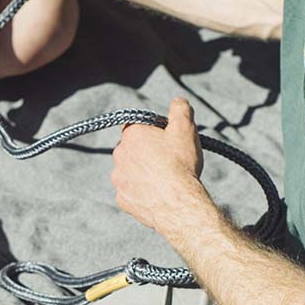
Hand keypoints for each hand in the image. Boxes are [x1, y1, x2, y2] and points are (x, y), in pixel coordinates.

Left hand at [111, 98, 210, 240]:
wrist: (177, 203)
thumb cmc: (180, 164)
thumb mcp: (186, 129)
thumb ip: (180, 109)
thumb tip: (177, 101)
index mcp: (132, 135)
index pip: (136, 126)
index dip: (151, 132)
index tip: (165, 141)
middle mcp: (119, 154)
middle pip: (132, 149)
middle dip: (146, 153)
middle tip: (168, 161)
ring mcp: (118, 179)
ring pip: (129, 171)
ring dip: (142, 173)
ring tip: (163, 180)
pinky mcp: (122, 199)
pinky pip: (130, 192)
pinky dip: (140, 193)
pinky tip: (156, 195)